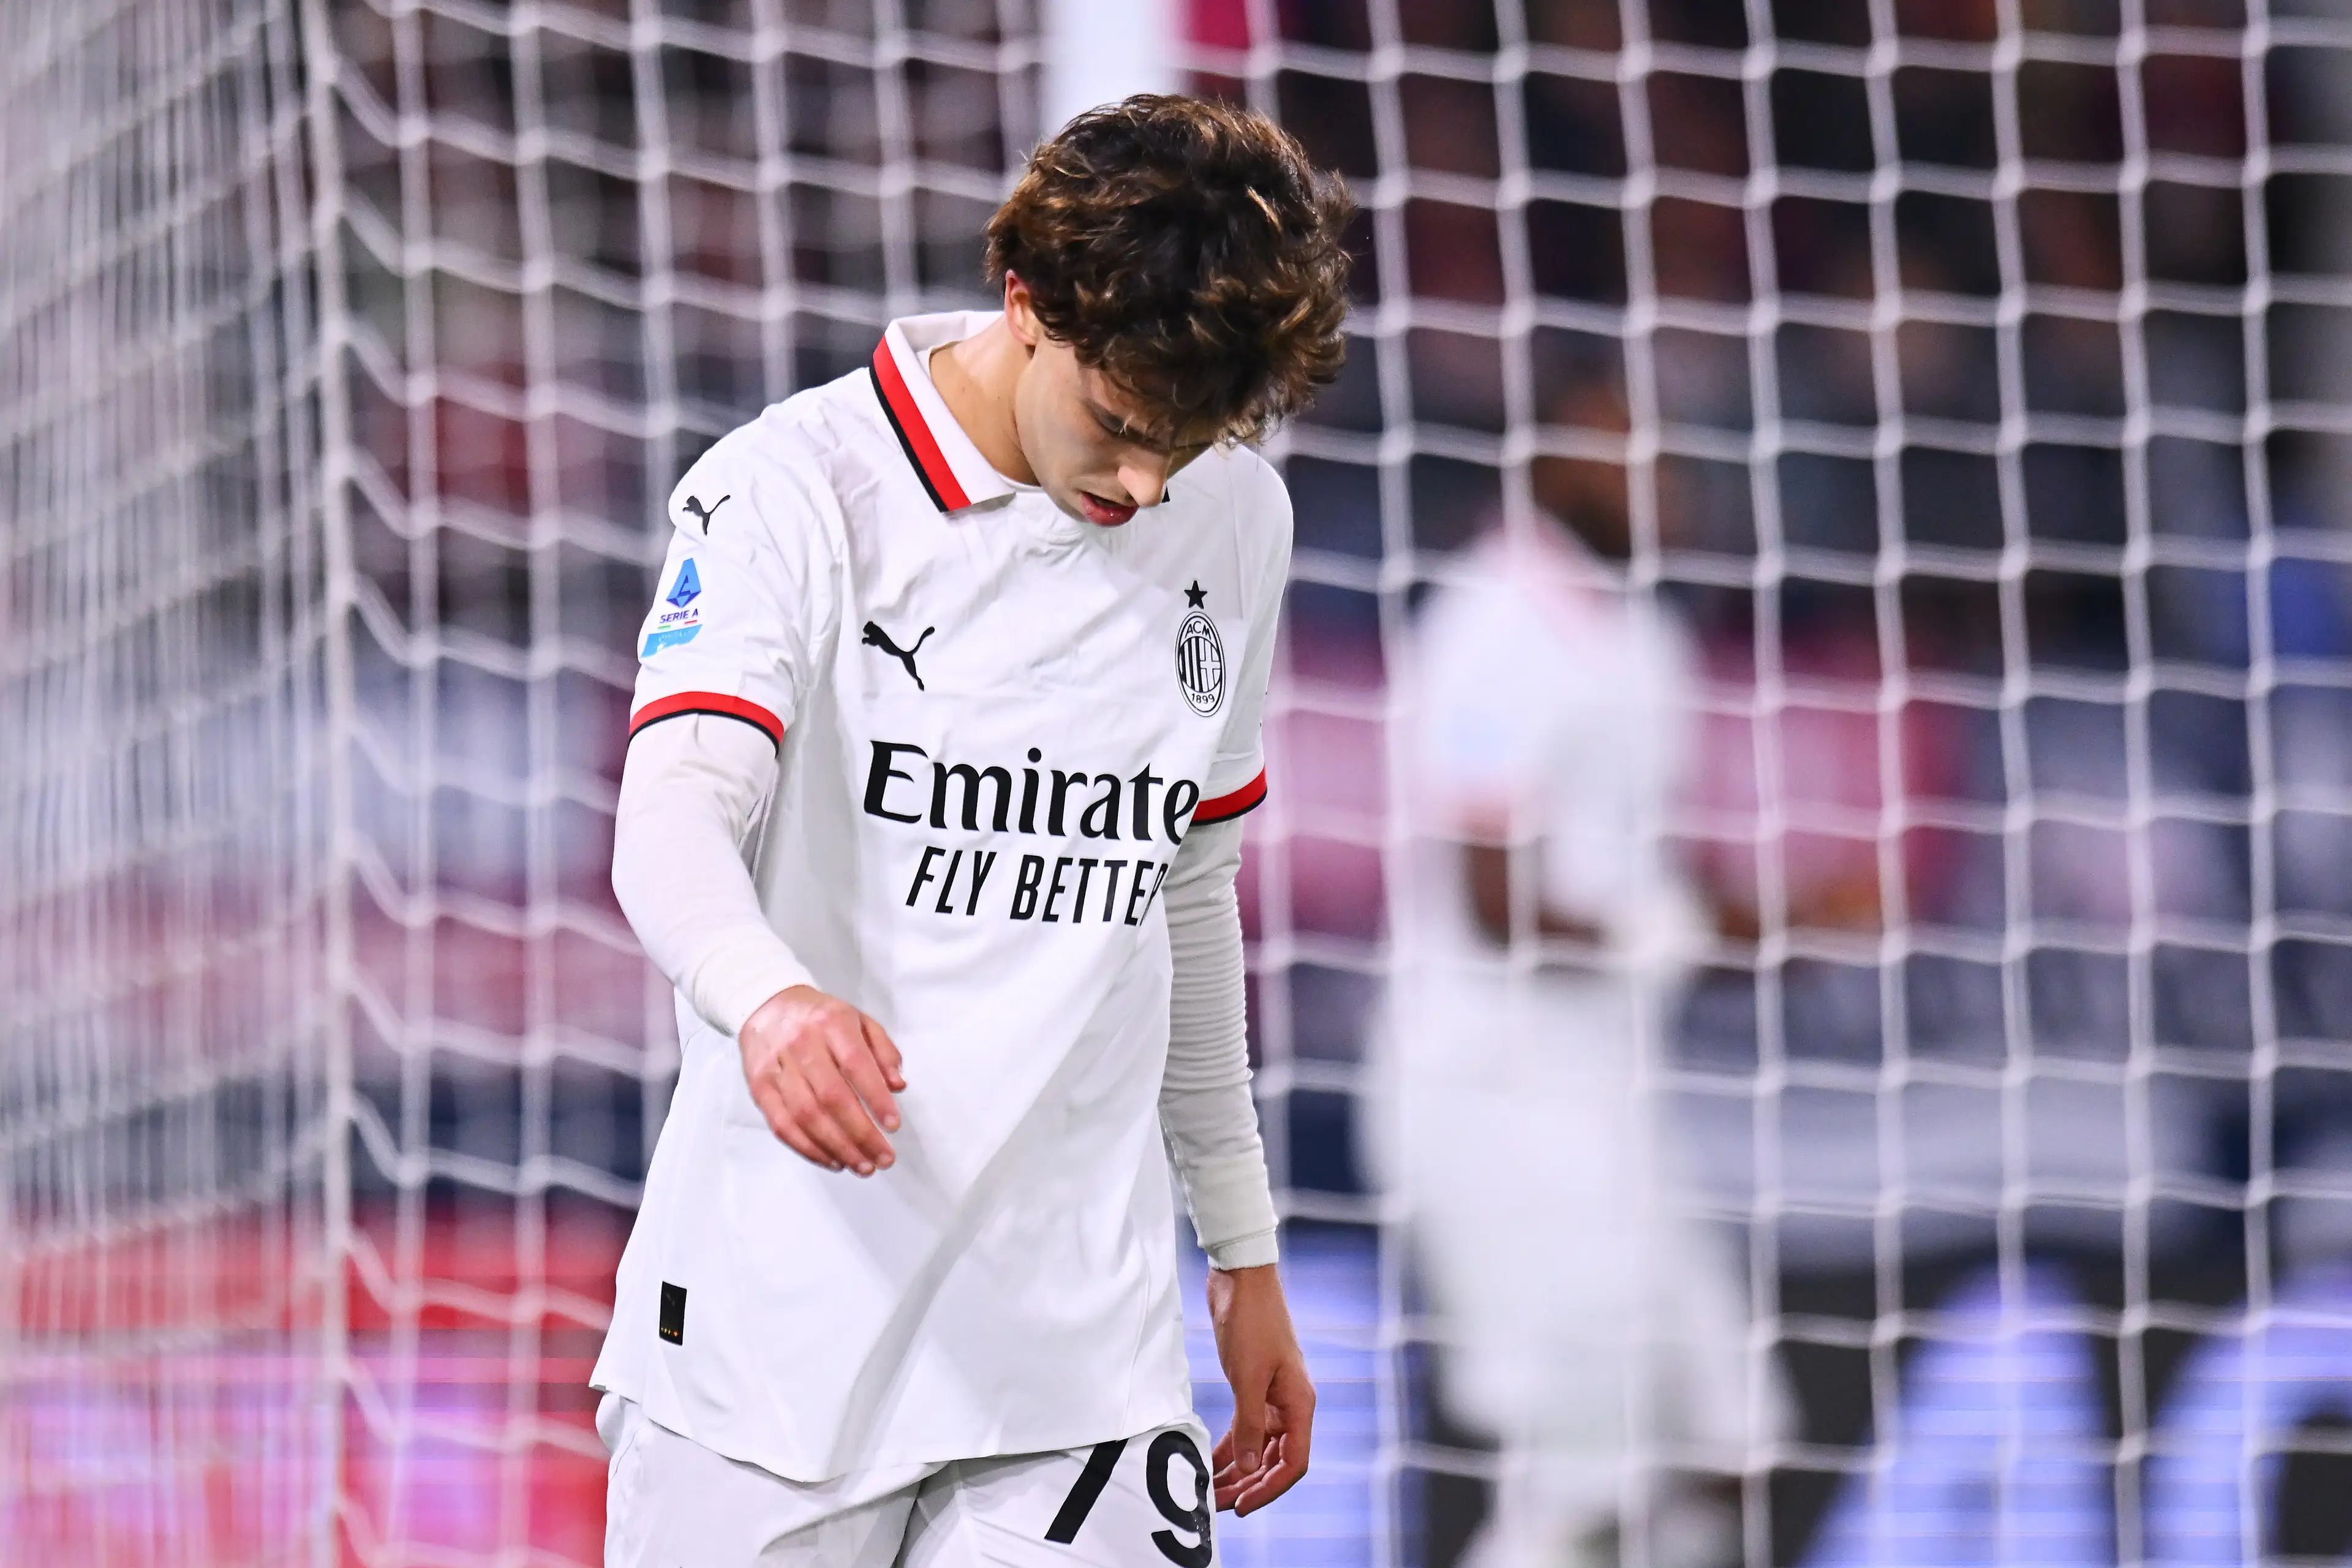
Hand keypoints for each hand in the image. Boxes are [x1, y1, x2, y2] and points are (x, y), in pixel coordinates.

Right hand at [738, 985, 904, 1175]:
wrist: (766, 1005)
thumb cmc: (820, 1018)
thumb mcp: (859, 1020)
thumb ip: (883, 1051)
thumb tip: (898, 1086)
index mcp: (831, 1023)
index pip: (857, 1065)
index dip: (876, 1098)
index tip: (893, 1125)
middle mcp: (802, 1044)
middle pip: (832, 1097)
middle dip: (861, 1134)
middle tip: (884, 1158)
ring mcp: (777, 1067)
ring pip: (806, 1116)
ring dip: (837, 1147)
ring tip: (862, 1166)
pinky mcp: (759, 1087)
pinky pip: (782, 1125)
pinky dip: (808, 1148)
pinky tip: (832, 1160)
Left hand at [1206, 1263, 1313, 1514]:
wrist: (1240, 1279)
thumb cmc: (1251, 1322)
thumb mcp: (1247, 1377)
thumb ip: (1248, 1425)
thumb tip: (1247, 1469)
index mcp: (1299, 1403)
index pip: (1293, 1461)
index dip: (1269, 1488)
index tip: (1242, 1506)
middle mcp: (1290, 1404)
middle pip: (1275, 1459)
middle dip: (1249, 1485)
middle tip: (1219, 1506)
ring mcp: (1272, 1396)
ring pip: (1259, 1447)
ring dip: (1238, 1471)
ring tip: (1211, 1492)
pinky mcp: (1253, 1387)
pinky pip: (1245, 1429)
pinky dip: (1231, 1447)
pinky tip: (1212, 1462)